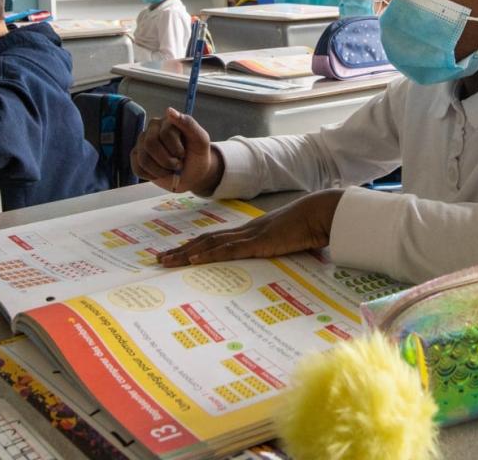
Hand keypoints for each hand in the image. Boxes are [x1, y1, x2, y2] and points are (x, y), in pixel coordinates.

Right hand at [131, 108, 223, 193]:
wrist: (193, 173)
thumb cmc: (197, 155)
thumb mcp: (201, 140)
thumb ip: (188, 124)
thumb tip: (169, 111)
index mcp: (167, 121)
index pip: (165, 134)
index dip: (176, 149)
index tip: (184, 154)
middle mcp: (152, 129)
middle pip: (150, 144)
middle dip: (167, 161)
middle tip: (178, 165)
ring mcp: (142, 143)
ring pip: (144, 159)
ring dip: (161, 170)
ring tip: (171, 170)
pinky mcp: (137, 156)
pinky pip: (138, 168)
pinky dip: (153, 175)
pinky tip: (161, 172)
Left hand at [156, 189, 343, 266]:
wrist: (318, 214)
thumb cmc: (309, 228)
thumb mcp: (290, 243)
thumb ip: (282, 251)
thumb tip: (283, 263)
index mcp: (250, 232)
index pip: (216, 239)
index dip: (195, 246)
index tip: (178, 254)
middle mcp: (244, 232)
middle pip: (205, 241)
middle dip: (181, 250)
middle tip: (159, 259)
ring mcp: (249, 236)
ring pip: (210, 245)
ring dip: (186, 254)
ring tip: (166, 261)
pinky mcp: (257, 243)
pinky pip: (227, 250)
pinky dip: (208, 256)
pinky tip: (193, 261)